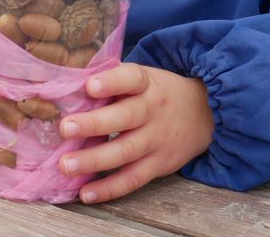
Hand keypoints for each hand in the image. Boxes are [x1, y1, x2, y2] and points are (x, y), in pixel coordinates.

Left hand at [58, 63, 213, 202]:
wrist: (204, 114)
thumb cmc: (156, 92)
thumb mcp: (142, 78)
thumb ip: (112, 80)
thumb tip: (67, 85)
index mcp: (146, 84)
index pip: (130, 79)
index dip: (111, 82)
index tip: (90, 86)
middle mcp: (152, 111)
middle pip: (124, 117)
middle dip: (93, 124)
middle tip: (65, 128)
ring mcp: (156, 140)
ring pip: (125, 152)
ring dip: (94, 160)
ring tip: (66, 165)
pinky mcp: (159, 165)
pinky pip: (133, 179)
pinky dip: (109, 188)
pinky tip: (86, 193)